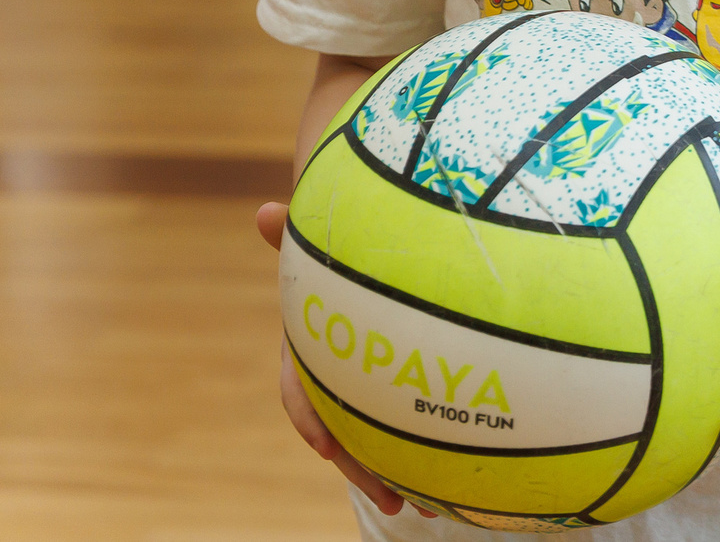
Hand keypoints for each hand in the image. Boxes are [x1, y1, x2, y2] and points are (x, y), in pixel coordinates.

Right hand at [256, 202, 435, 518]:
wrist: (358, 250)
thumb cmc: (335, 247)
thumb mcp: (319, 242)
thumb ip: (297, 233)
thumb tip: (261, 211)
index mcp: (310, 345)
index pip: (300, 388)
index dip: (309, 418)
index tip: (325, 447)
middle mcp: (335, 371)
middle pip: (344, 432)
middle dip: (362, 469)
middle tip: (392, 500)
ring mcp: (365, 383)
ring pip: (375, 438)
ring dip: (396, 474)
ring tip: (429, 508)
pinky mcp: (399, 385)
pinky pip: (407, 422)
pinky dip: (426, 450)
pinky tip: (458, 479)